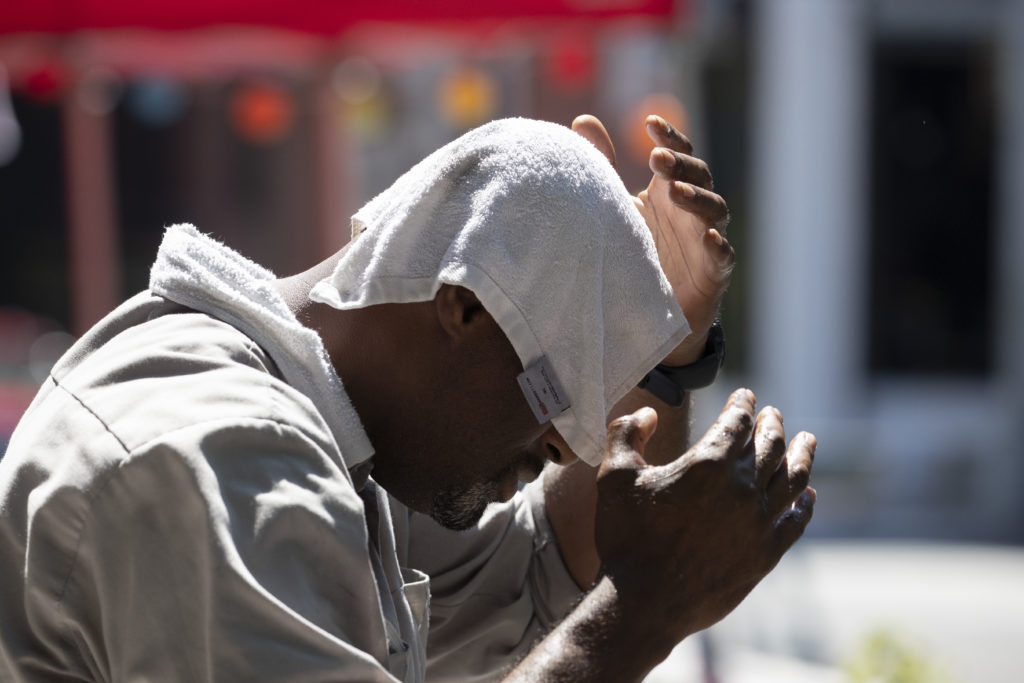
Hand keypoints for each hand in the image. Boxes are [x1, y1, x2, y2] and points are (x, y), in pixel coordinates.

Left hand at [572, 114, 733, 365]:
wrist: (646, 309)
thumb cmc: (633, 250)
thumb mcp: (615, 207)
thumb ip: (601, 166)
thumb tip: (582, 120)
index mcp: (670, 189)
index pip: (678, 154)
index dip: (670, 137)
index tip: (650, 124)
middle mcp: (693, 208)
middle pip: (698, 176)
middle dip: (680, 164)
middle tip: (655, 158)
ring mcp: (707, 238)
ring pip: (714, 211)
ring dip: (697, 198)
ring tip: (674, 191)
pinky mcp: (714, 272)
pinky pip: (723, 255)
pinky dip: (718, 245)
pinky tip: (707, 237)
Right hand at [594, 388, 815, 646]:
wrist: (644, 603)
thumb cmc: (626, 538)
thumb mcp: (614, 476)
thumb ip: (626, 433)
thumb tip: (647, 414)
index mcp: (709, 463)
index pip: (737, 420)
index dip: (743, 403)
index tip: (745, 395)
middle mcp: (743, 489)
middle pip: (770, 444)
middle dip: (773, 424)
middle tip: (774, 414)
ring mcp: (760, 523)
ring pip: (792, 478)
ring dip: (802, 454)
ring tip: (808, 440)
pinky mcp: (766, 554)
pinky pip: (796, 521)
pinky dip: (804, 504)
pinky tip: (807, 495)